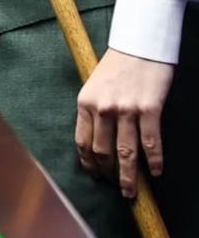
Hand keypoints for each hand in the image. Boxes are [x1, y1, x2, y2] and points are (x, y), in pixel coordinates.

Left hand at [75, 47, 172, 198]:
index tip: (95, 176)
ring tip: (131, 192)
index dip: (88, 164)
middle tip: (116, 188)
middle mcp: (103, 108)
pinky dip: (154, 161)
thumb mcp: (94, 86)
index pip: (82, 142)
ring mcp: (126, 110)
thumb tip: (97, 140)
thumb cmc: (116, 66)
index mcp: (86, 102)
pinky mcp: (148, 109)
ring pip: (126, 153)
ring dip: (129, 177)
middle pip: (103, 152)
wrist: (138, 45)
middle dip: (108, 175)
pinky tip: (155, 172)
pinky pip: (151, 143)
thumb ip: (93, 111)